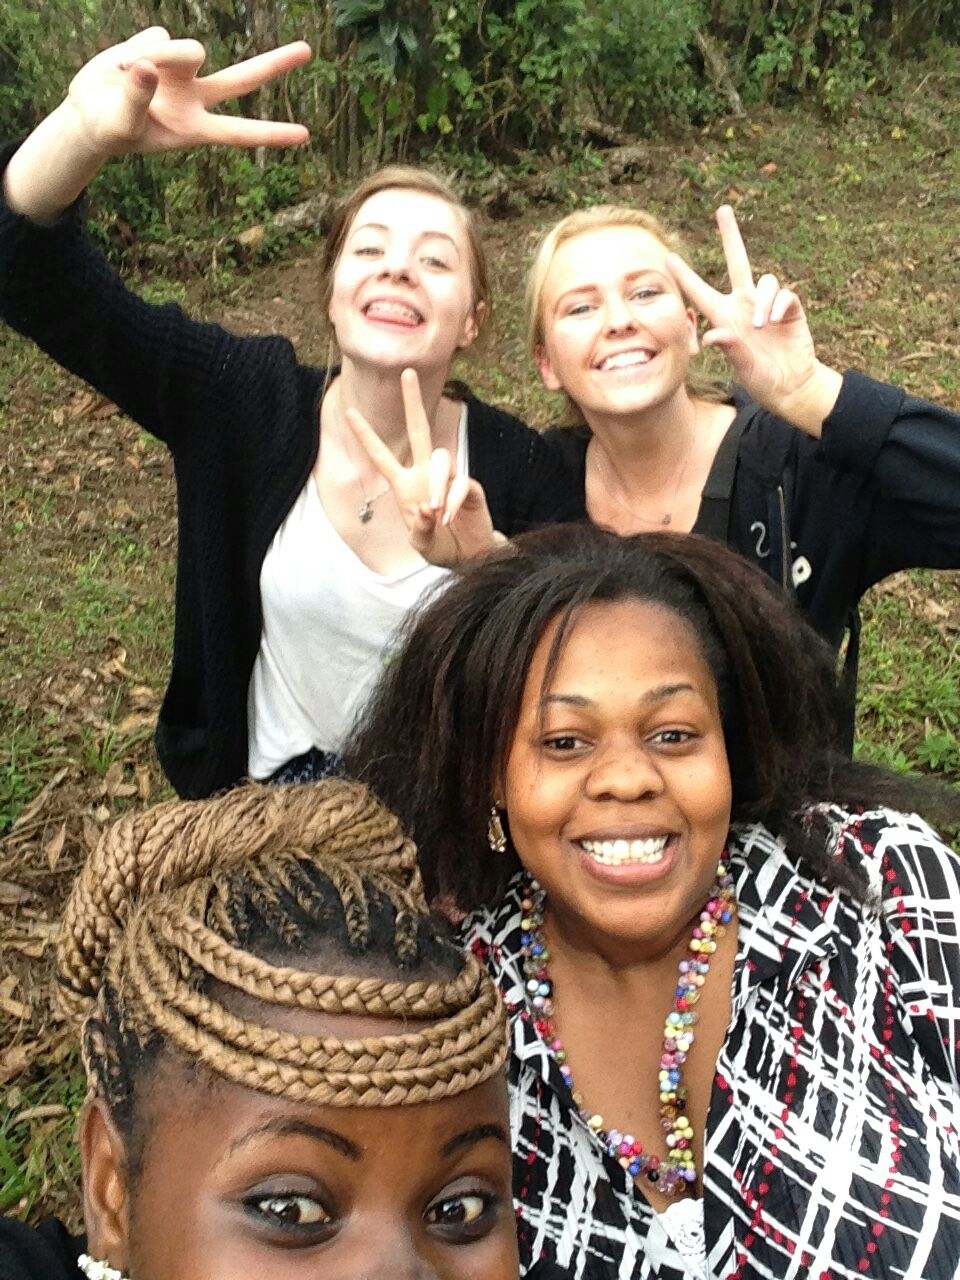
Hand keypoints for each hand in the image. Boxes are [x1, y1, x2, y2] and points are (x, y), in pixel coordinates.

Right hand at [65, 27, 310, 157]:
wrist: (89, 112)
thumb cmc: (110, 129)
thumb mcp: (121, 124)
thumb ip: (137, 97)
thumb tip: (148, 65)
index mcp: (195, 127)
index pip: (240, 132)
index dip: (271, 134)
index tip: (305, 136)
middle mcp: (195, 96)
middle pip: (243, 79)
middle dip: (274, 64)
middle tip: (309, 51)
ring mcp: (181, 70)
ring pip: (189, 48)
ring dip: (160, 55)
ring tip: (124, 72)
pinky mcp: (160, 46)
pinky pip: (156, 37)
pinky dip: (135, 48)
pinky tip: (121, 63)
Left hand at [344, 369, 498, 566]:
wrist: (470, 556)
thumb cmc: (441, 547)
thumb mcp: (422, 545)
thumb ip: (419, 530)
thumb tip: (426, 508)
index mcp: (404, 485)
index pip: (381, 455)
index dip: (365, 435)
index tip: (348, 411)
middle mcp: (424, 474)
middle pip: (418, 430)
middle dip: (412, 402)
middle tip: (407, 373)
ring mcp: (448, 478)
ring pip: (441, 458)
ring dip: (437, 484)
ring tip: (436, 513)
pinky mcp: (470, 487)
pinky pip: (461, 483)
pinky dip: (453, 501)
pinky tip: (449, 518)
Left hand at [666, 206, 840, 436]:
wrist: (790, 385)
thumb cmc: (760, 378)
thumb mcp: (740, 366)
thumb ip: (729, 348)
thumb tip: (712, 335)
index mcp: (724, 317)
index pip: (700, 292)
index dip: (684, 275)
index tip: (667, 257)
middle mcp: (744, 305)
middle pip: (737, 262)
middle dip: (730, 236)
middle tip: (722, 210)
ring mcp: (767, 305)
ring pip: (766, 280)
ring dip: (764, 301)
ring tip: (762, 327)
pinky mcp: (790, 309)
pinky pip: (785, 294)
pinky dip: (780, 305)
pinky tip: (777, 322)